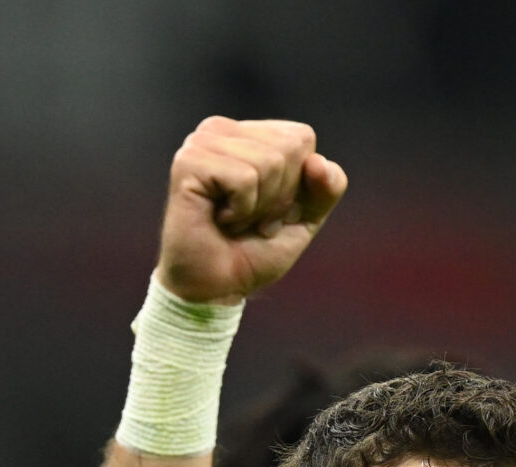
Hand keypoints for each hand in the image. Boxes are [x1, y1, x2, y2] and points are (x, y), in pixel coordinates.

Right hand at [157, 117, 347, 305]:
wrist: (214, 288)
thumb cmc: (253, 251)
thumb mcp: (304, 219)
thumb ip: (326, 189)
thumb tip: (318, 162)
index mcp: (248, 134)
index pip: (302, 137)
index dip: (297, 184)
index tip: (269, 210)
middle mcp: (222, 129)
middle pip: (290, 147)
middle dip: (279, 196)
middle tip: (250, 219)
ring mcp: (202, 141)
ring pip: (269, 162)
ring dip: (259, 207)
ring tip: (233, 221)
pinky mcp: (189, 161)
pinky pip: (245, 178)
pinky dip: (241, 211)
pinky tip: (219, 219)